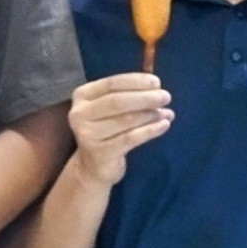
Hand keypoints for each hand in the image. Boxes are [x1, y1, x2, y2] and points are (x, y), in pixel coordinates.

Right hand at [61, 71, 172, 185]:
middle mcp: (80, 114)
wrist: (94, 166)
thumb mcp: (110, 108)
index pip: (111, 83)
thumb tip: (158, 90)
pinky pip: (131, 138)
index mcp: (82, 96)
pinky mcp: (101, 153)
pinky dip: (150, 130)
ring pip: (126, 120)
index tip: (157, 82)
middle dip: (145, 97)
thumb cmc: (107, 130)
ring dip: (150, 115)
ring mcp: (89, 135)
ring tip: (167, 113)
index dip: (136, 81)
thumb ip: (129, 94)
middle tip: (166, 97)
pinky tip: (164, 125)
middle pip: (118, 101)